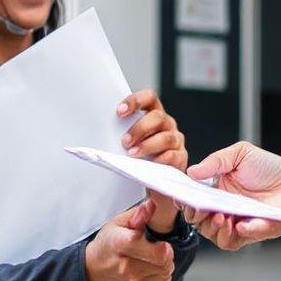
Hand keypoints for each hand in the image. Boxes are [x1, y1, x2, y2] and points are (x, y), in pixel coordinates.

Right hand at [85, 200, 175, 280]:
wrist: (94, 272)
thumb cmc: (107, 245)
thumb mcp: (118, 223)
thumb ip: (138, 214)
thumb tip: (151, 205)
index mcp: (120, 244)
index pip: (153, 251)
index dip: (163, 247)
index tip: (162, 243)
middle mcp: (127, 267)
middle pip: (164, 261)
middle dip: (166, 251)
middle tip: (157, 246)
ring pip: (167, 270)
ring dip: (165, 261)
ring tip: (152, 255)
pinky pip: (165, 279)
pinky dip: (162, 272)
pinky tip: (150, 266)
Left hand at [117, 89, 184, 232]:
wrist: (153, 182)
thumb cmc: (139, 158)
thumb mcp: (131, 141)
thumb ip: (123, 133)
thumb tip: (100, 131)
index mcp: (154, 114)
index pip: (148, 98)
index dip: (135, 101)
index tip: (119, 112)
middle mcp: (167, 124)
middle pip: (157, 117)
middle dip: (139, 129)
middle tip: (125, 142)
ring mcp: (175, 140)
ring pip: (165, 137)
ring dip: (147, 146)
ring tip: (132, 155)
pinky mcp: (181, 158)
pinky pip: (173, 156)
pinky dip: (160, 160)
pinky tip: (151, 164)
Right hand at [183, 141, 280, 249]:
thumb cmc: (271, 170)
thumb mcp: (241, 154)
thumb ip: (216, 161)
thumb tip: (191, 172)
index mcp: (216, 189)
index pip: (191, 199)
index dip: (184, 199)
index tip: (183, 195)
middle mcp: (222, 208)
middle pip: (197, 220)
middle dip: (195, 215)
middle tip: (201, 208)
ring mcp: (235, 223)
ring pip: (212, 235)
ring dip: (212, 227)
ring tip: (220, 216)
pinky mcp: (250, 234)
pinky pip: (234, 242)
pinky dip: (233, 234)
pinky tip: (238, 223)